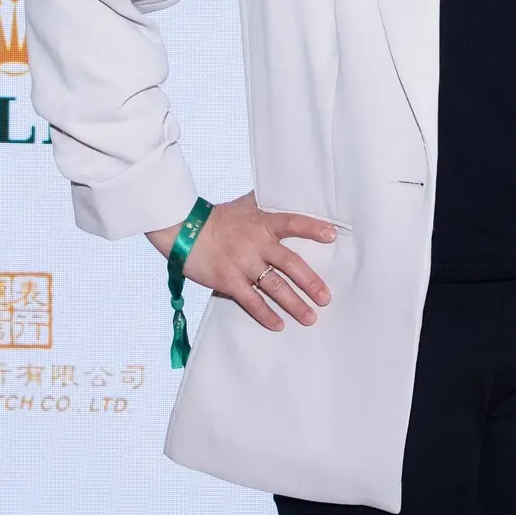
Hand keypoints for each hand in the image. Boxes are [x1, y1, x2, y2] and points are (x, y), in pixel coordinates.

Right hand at [145, 193, 338, 331]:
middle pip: (290, 263)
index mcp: (262, 223)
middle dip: (310, 282)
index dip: (312, 228)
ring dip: (294, 304)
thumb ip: (264, 203)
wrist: (183, 229)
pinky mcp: (228, 281)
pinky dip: (265, 314)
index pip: (292, 223)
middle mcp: (256, 244)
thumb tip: (283, 189)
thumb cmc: (217, 218)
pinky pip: (251, 301)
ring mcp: (242, 264)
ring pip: (274, 287)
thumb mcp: (243, 205)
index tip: (332, 235)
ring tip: (310, 317)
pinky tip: (278, 325)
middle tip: (326, 297)